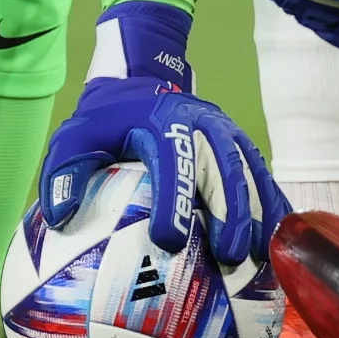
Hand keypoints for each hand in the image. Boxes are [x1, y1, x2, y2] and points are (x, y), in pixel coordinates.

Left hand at [40, 2, 286, 266]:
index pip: (173, 161)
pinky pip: (262, 174)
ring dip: (258, 213)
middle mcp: (203, 122)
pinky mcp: (241, 142)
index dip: (175, 201)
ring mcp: (227, 130)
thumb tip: (61, 217)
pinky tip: (277, 244)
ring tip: (258, 258)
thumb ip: (65, 172)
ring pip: (250, 171)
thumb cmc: (107, 119)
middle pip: (224, 167)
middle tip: (229, 256)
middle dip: (231, 212)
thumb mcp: (75, 136)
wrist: (144, 79)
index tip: (171, 242)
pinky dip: (273, 206)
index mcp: (164, 120)